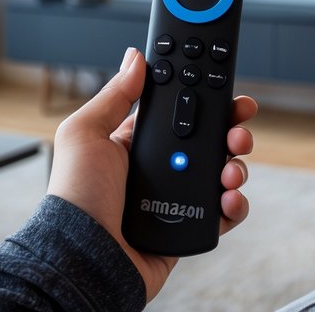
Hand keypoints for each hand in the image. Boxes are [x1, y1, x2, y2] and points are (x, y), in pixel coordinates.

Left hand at [47, 47, 256, 302]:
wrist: (85, 256)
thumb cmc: (76, 196)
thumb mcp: (84, 133)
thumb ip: (115, 95)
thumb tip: (135, 58)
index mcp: (136, 142)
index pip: (179, 112)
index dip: (204, 97)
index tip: (225, 87)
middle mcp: (160, 167)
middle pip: (209, 139)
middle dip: (231, 129)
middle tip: (238, 127)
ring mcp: (176, 197)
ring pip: (222, 172)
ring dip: (236, 166)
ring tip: (229, 170)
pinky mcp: (189, 227)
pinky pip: (223, 211)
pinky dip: (234, 204)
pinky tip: (228, 198)